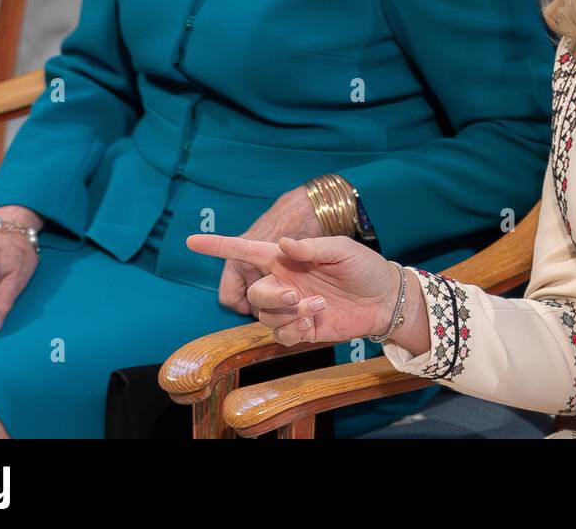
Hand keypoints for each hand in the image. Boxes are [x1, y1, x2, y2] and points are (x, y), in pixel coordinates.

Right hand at [187, 232, 398, 346]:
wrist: (384, 299)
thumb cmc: (363, 266)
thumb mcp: (342, 249)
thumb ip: (311, 247)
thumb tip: (282, 244)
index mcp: (286, 258)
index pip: (245, 251)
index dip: (218, 246)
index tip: (191, 241)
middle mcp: (283, 282)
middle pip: (255, 291)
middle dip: (271, 295)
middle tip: (297, 294)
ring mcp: (291, 307)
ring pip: (266, 316)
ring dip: (288, 313)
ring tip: (318, 306)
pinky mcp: (301, 329)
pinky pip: (281, 334)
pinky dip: (294, 330)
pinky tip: (314, 323)